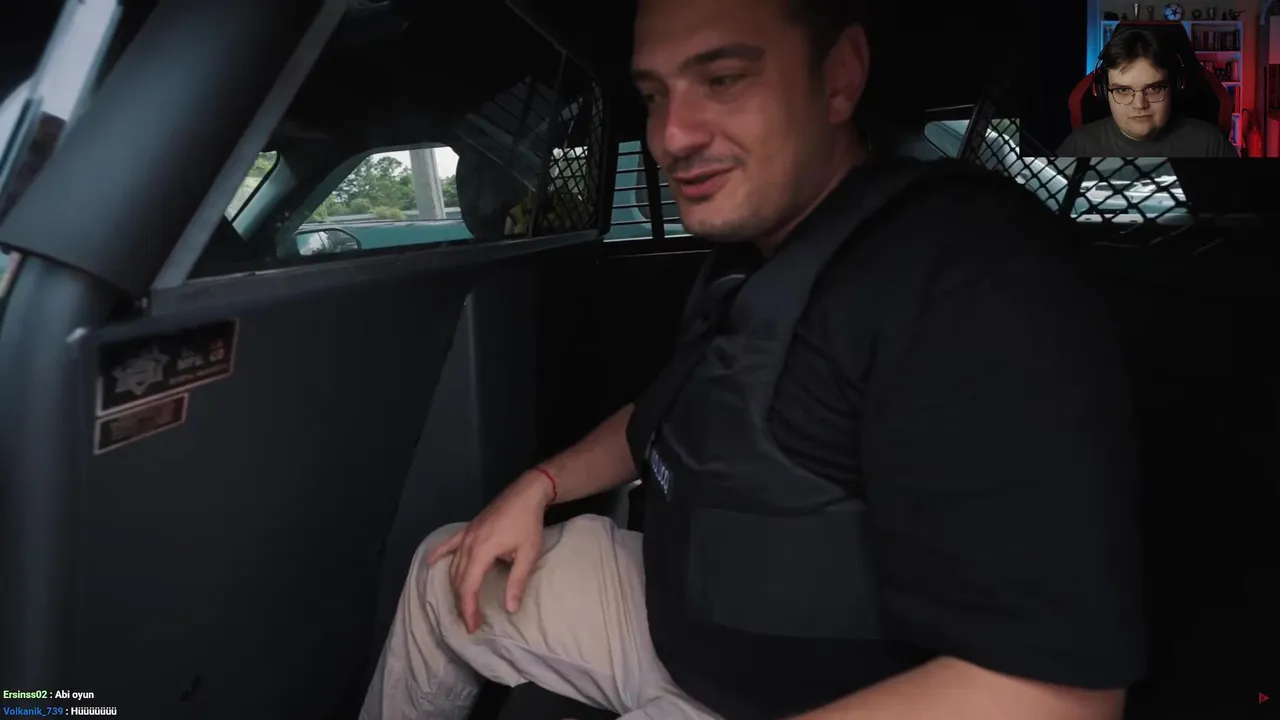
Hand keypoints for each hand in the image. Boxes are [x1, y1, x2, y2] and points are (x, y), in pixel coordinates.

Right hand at [426, 470, 555, 632]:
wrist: (526, 493)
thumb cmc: (528, 523)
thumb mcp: (528, 554)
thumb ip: (517, 581)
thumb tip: (510, 608)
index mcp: (481, 551)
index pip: (468, 586)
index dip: (468, 608)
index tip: (472, 626)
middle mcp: (468, 544)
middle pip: (458, 579)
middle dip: (462, 602)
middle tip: (470, 621)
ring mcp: (466, 535)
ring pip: (453, 565)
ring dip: (455, 586)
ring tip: (462, 604)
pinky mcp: (468, 528)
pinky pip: (449, 544)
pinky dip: (439, 554)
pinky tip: (430, 562)